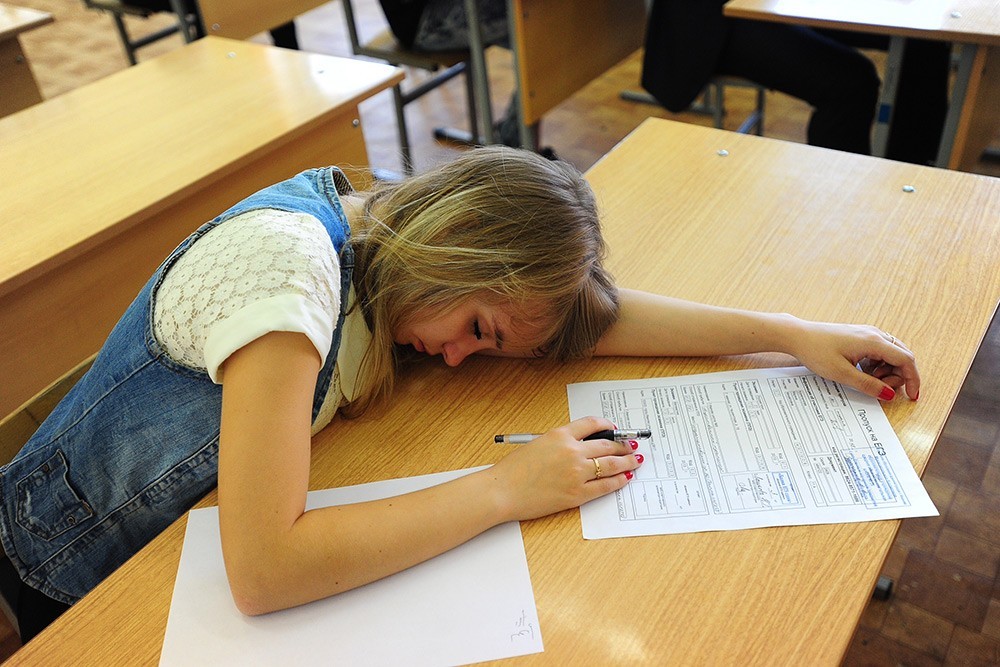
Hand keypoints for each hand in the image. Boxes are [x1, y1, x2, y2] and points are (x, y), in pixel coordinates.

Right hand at [487, 416, 642, 521]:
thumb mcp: (537, 444)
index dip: (608, 425)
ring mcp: (577, 473)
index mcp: (560, 435)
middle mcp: (572, 451)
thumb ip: (560, 443)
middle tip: (631, 446)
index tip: (614, 429)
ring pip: (611, 465)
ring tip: (635, 460)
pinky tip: (624, 478)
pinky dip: (618, 481)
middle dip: (623, 445)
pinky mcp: (577, 494)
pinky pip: (605, 486)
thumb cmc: (514, 470)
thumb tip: (581, 447)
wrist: (503, 490)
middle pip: (607, 445)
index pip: (592, 424)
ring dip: (627, 462)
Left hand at [786, 320, 919, 400]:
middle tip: (882, 389)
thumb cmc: (816, 351)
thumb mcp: (842, 374)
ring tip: (869, 379)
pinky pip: (879, 351)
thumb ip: (868, 385)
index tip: (912, 396)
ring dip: (887, 370)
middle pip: (902, 356)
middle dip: (899, 376)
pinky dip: (878, 364)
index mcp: (874, 341)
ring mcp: (867, 333)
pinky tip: (862, 371)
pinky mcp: (860, 336)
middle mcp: (875, 334)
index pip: (906, 360)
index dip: (913, 379)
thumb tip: (889, 394)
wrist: (798, 335)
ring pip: (891, 353)